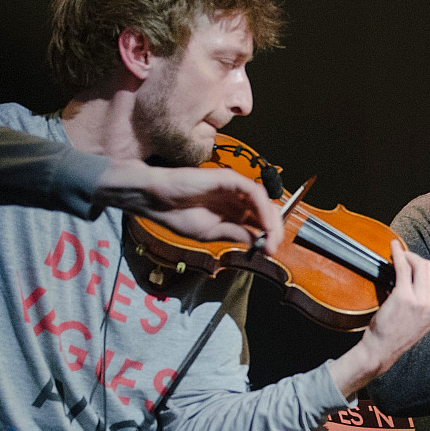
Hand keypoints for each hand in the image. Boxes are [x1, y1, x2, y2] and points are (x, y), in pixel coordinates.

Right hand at [98, 160, 283, 252]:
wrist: (155, 200)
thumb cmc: (176, 214)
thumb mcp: (211, 233)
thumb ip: (236, 234)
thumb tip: (260, 243)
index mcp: (231, 212)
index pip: (259, 222)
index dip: (269, 236)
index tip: (270, 251)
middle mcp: (235, 199)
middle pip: (266, 212)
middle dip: (274, 231)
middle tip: (273, 248)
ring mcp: (233, 188)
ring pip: (264, 202)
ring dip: (272, 221)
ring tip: (271, 239)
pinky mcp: (228, 179)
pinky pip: (253, 192)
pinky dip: (262, 208)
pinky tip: (264, 224)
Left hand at [329, 241, 429, 396]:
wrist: (382, 349)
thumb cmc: (397, 334)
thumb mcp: (422, 318)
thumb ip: (426, 299)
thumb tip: (419, 274)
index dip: (423, 265)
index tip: (412, 262)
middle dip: (416, 258)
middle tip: (403, 257)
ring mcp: (421, 300)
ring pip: (420, 264)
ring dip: (407, 255)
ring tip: (398, 254)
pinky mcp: (404, 296)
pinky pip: (404, 267)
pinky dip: (398, 254)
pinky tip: (393, 249)